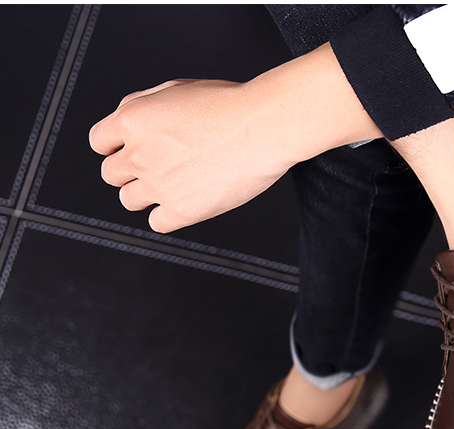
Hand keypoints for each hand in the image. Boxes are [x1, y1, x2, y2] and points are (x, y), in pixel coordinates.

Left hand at [89, 78, 296, 232]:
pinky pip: (156, 223)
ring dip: (145, 194)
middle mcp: (138, 155)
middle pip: (110, 174)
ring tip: (173, 184)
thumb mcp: (176, 88)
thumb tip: (123, 119)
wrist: (263, 127)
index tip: (131, 149)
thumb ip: (141, 104)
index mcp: (132, 121)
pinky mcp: (182, 211)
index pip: (98, 142)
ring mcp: (159, 186)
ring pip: (129, 201)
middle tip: (158, 166)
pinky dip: (167, 216)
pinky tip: (184, 202)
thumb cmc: (229, 105)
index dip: (115, 146)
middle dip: (129, 170)